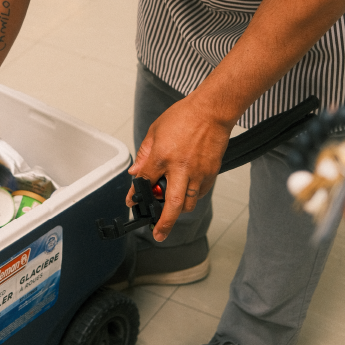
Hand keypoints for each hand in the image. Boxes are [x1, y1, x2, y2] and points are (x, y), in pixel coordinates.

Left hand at [129, 97, 232, 241]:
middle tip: (159, 234)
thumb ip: (145, 154)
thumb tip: (136, 172)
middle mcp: (181, 168)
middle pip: (173, 204)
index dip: (136, 194)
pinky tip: (186, 188)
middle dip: (165, 223)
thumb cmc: (185, 116)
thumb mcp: (155, 130)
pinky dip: (191, 196)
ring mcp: (199, 172)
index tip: (132, 202)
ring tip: (171, 206)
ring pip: (189, 203)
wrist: (212, 111)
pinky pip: (200, 193)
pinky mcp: (211, 173)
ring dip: (179, 209)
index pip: (145, 182)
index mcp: (163, 156)